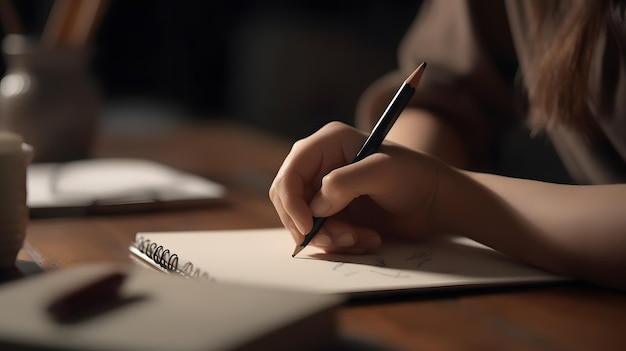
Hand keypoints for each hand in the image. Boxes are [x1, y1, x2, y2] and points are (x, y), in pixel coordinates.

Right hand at [269, 122, 440, 253]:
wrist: (435, 201)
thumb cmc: (415, 176)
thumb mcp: (382, 172)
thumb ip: (345, 182)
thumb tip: (316, 206)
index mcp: (327, 143)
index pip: (290, 173)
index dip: (291, 202)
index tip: (308, 228)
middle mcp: (320, 164)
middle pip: (288, 200)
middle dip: (310, 226)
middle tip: (342, 239)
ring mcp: (325, 190)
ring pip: (303, 222)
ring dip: (330, 237)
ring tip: (362, 239)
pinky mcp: (333, 212)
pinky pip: (320, 233)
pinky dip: (339, 242)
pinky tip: (367, 239)